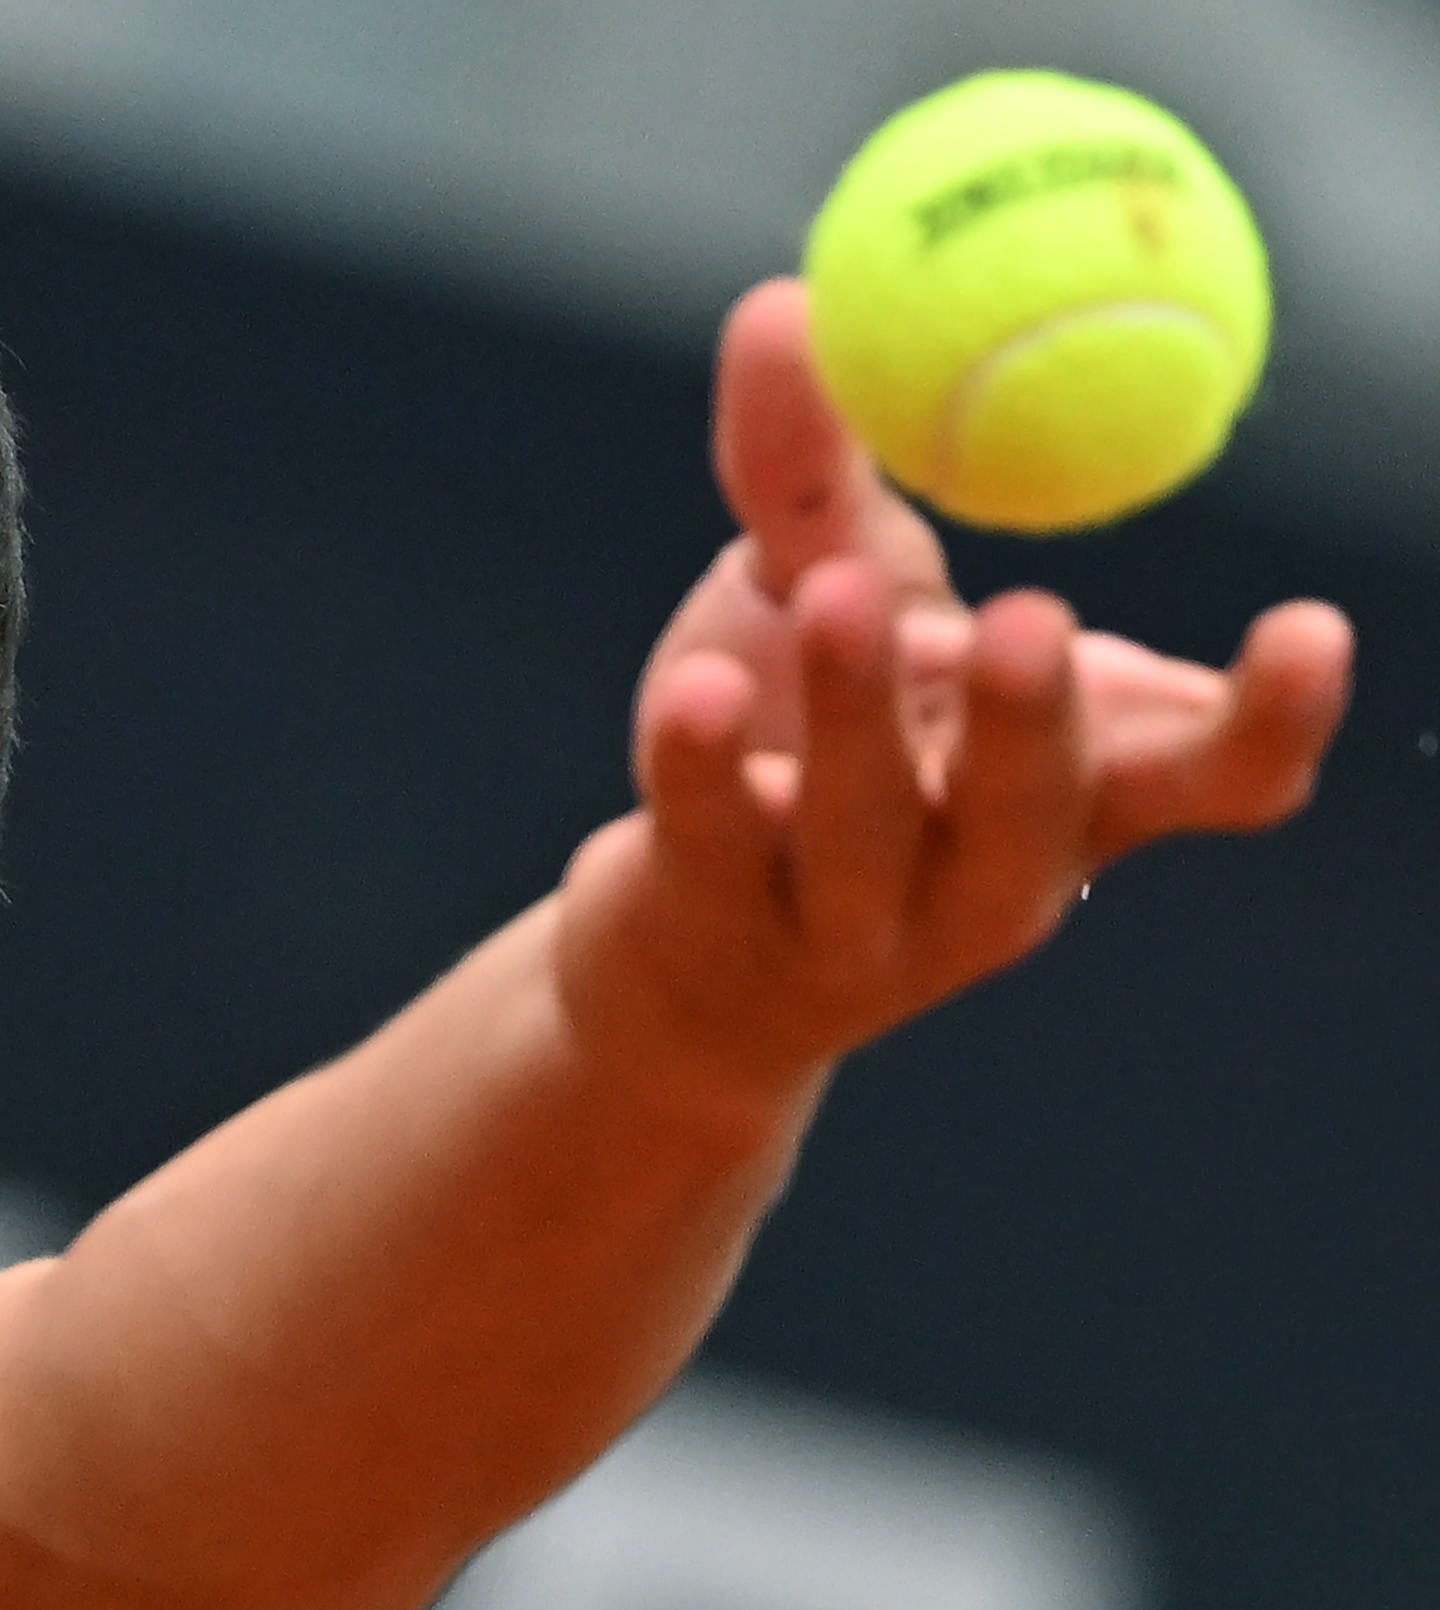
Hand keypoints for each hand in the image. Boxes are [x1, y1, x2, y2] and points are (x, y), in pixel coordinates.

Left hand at [556, 278, 1351, 1114]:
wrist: (677, 941)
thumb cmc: (798, 747)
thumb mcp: (827, 591)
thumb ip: (814, 469)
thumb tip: (785, 292)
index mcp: (1074, 792)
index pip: (1210, 781)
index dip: (1273, 723)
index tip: (1307, 629)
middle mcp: (983, 880)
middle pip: (1036, 814)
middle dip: (1035, 721)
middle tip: (1030, 614)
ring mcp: (851, 929)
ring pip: (867, 834)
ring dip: (855, 717)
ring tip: (838, 594)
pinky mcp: (715, 933)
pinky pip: (712, 845)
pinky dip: (701, 764)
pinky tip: (687, 688)